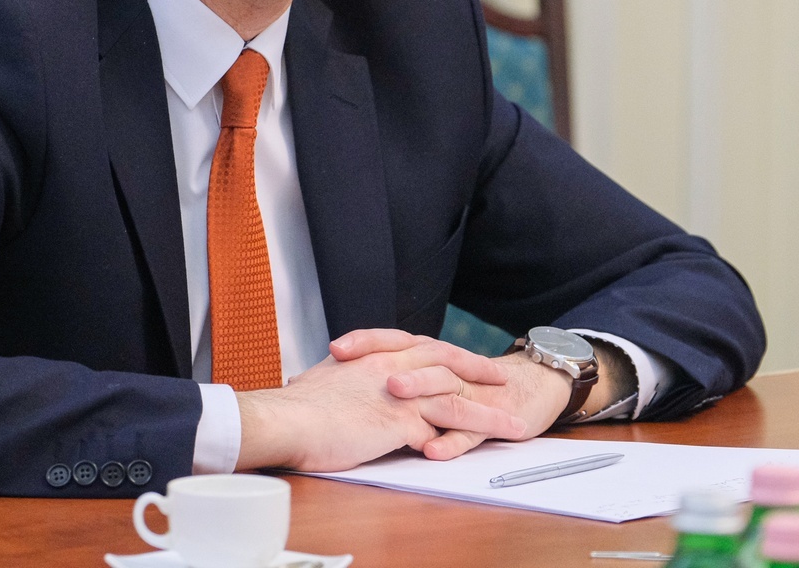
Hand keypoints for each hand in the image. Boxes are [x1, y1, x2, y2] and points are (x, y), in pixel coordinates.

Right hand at [234, 331, 525, 472]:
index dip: (450, 352)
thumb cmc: (297, 406)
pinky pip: (440, 433)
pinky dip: (463, 442)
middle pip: (449, 364)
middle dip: (479, 371)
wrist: (284, 419)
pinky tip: (480, 452)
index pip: (424, 346)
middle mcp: (393, 367)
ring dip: (489, 414)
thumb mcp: (328, 378)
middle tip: (502, 378)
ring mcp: (399, 394)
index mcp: (376, 354)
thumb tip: (346, 379)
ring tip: (514, 425)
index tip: (467, 358)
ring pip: (457, 401)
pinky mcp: (399, 423)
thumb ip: (348, 376)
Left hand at [334, 331, 570, 460]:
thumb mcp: (428, 380)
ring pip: (441, 390)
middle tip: (348, 361)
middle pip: (413, 359)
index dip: (364, 342)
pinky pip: (468, 432)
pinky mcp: (490, 420)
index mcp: (427, 358)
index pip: (392, 341)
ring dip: (417, 391)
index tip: (333, 349)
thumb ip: (391, 380)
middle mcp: (444, 371)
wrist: (529, 390)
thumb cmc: (469, 388)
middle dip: (381, 359)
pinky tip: (432, 451)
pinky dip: (451, 440)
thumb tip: (344, 386)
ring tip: (392, 396)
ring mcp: (467, 394)